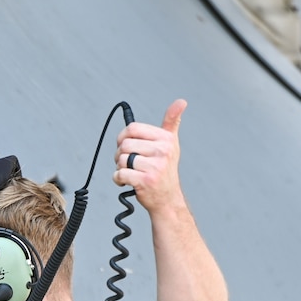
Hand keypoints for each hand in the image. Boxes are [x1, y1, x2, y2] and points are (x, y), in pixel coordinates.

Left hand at [115, 99, 187, 215]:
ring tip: (130, 172)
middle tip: (128, 163)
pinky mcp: (145, 181)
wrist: (167, 199)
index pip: (132, 129)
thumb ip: (172, 122)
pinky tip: (126, 182)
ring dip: (120, 168)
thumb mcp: (171, 144)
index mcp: (166, 139)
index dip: (123, 137)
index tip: (126, 145)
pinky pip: (120, 174)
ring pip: (121, 159)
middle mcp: (163, 151)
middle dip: (120, 154)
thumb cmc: (165, 169)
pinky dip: (118, 179)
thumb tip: (181, 101)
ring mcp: (155, 166)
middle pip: (124, 144)